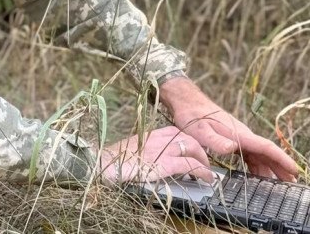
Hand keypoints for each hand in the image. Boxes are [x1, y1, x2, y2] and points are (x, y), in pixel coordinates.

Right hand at [98, 127, 214, 184]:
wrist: (102, 165)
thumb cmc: (111, 161)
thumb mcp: (130, 151)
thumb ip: (143, 150)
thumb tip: (151, 159)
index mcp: (149, 134)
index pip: (175, 132)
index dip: (187, 141)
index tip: (193, 150)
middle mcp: (157, 138)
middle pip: (187, 138)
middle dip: (200, 150)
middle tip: (204, 163)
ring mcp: (162, 150)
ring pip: (193, 148)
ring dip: (204, 160)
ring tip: (207, 172)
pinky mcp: (164, 164)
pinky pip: (190, 164)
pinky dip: (201, 170)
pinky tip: (206, 177)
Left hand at [159, 77, 299, 180]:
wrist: (188, 103)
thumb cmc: (193, 116)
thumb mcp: (200, 131)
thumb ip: (215, 141)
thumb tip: (232, 148)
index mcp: (239, 134)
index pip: (266, 147)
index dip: (281, 159)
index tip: (294, 170)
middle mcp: (242, 135)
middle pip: (266, 153)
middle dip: (280, 167)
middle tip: (293, 183)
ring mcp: (238, 137)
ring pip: (259, 155)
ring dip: (270, 168)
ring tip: (280, 183)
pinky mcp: (232, 139)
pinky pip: (249, 154)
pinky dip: (257, 165)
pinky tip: (258, 175)